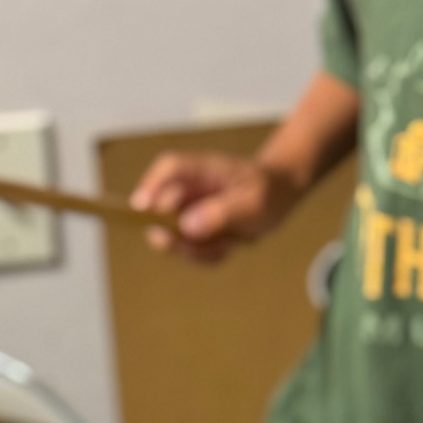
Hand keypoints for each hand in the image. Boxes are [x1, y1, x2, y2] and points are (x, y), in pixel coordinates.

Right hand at [130, 152, 300, 262]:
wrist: (282, 193)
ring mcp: (193, 208)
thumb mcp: (253, 202)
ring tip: (227, 243)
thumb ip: (220, 213)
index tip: (140, 207)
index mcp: (204, 170)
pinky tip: (229, 246)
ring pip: (177, 234)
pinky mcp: (199, 228)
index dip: (150, 186)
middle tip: (182, 243)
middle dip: (171, 232)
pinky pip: (194, 248)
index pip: (169, 169)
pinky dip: (208, 254)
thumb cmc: (269, 190)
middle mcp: (193, 189)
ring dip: (196, 248)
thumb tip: (186, 227)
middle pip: (164, 207)